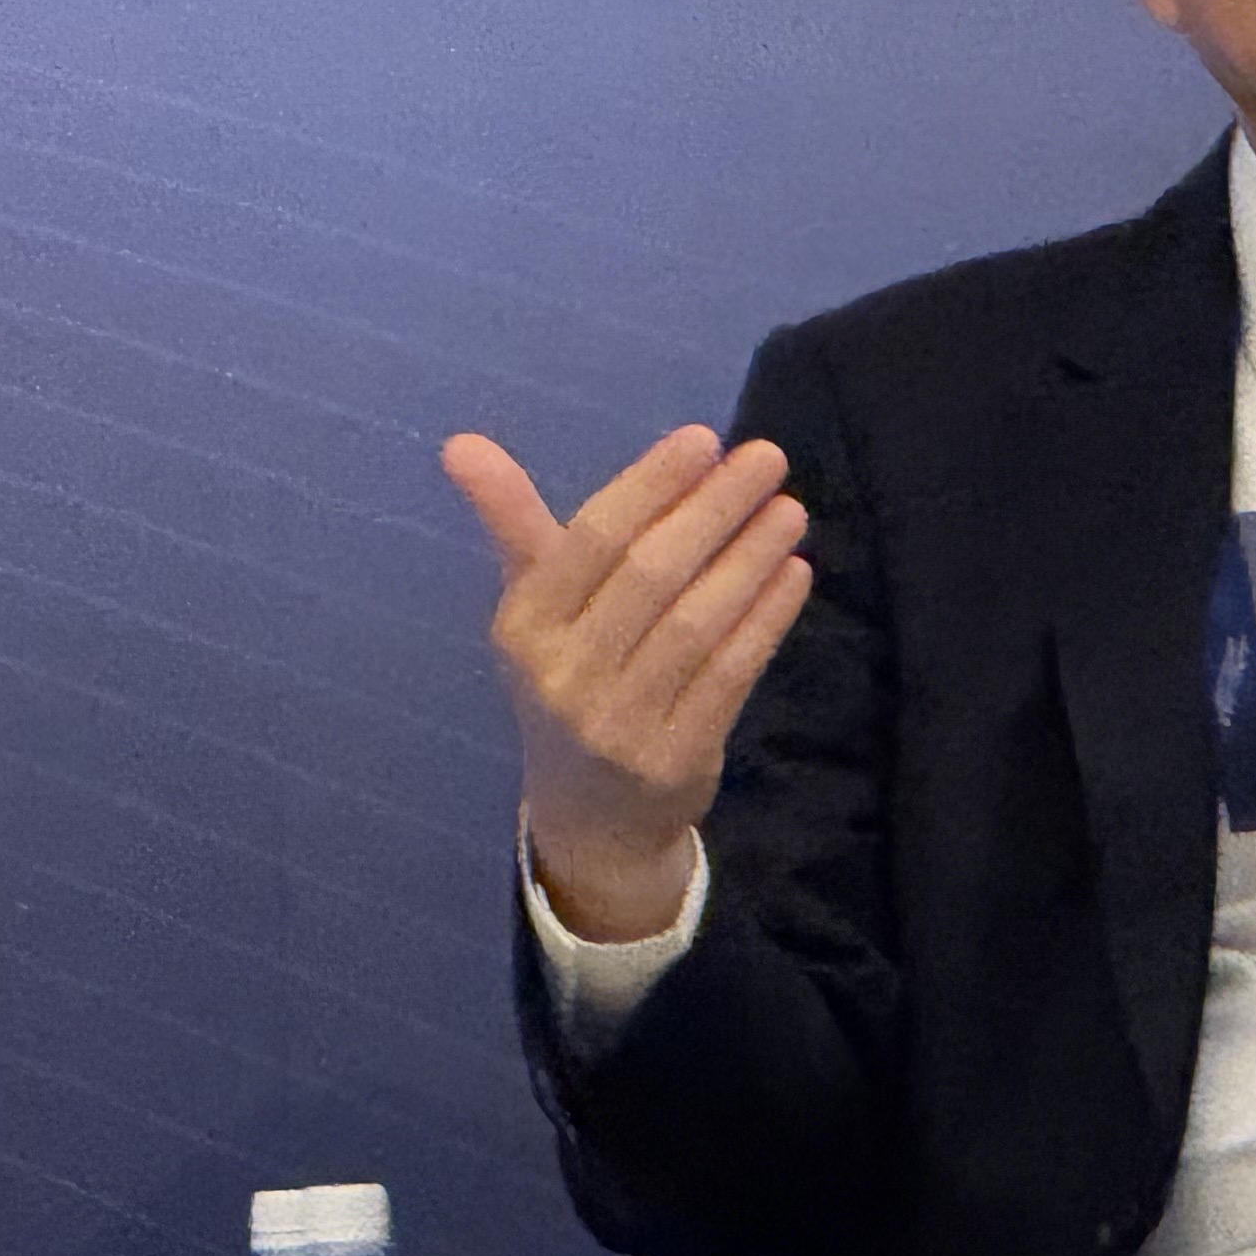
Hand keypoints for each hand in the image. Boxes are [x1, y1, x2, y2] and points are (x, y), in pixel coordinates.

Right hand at [440, 425, 812, 941]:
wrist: (588, 818)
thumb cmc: (567, 681)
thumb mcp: (532, 610)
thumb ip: (513, 523)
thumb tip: (460, 442)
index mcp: (523, 626)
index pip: (592, 540)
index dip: (650, 486)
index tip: (703, 438)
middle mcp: (562, 675)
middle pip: (651, 576)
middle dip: (712, 510)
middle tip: (767, 457)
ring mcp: (619, 723)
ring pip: (696, 624)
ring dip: (749, 560)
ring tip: (788, 510)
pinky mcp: (674, 757)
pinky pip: (729, 675)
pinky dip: (766, 620)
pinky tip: (794, 573)